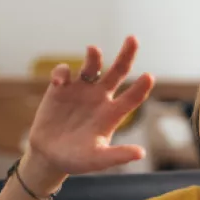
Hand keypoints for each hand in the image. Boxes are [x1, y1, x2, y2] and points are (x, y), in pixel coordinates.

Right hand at [27, 36, 154, 174]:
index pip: (132, 97)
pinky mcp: (61, 89)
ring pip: (92, 66)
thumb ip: (117, 156)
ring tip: (93, 51)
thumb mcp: (98, 160)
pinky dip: (62, 72)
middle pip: (118, 72)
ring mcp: (82, 91)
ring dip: (93, 57)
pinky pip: (65, 72)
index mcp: (113, 114)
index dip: (141, 87)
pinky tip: (58, 83)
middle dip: (126, 55)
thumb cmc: (77, 160)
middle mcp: (101, 98)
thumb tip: (141, 153)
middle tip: (133, 39)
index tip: (149, 77)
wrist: (49, 156)